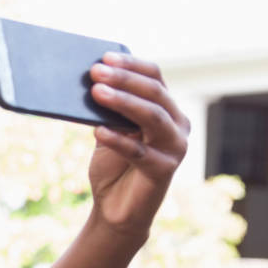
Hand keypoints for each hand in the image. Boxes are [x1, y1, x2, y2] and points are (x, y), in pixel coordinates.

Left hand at [86, 54, 188, 239]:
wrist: (116, 209)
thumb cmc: (113, 166)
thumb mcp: (108, 131)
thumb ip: (107, 110)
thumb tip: (90, 82)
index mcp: (166, 109)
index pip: (155, 77)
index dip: (131, 65)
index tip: (104, 57)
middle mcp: (177, 124)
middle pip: (154, 93)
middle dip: (124, 80)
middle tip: (96, 72)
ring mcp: (175, 147)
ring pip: (151, 117)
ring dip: (122, 102)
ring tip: (96, 93)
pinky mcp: (163, 170)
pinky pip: (139, 151)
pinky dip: (118, 140)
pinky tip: (98, 131)